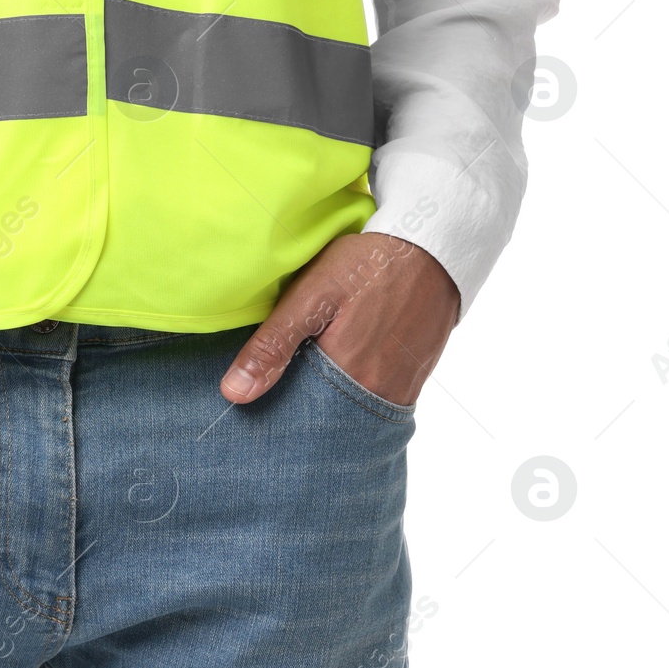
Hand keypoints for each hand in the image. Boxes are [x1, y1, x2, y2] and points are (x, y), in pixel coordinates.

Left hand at [220, 233, 460, 406]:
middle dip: (301, 415)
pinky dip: (353, 394)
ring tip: (303, 388)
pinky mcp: (414, 376)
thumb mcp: (312, 296)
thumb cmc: (369, 266)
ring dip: (328, 405)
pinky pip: (377, 400)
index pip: (301, 421)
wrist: (433, 246)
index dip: (276, 416)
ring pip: (352, 412)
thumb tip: (234, 393)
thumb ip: (274, 344)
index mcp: (348, 377)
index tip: (254, 413)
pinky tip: (337, 375)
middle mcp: (379, 394)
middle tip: (277, 402)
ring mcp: (401, 388)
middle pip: (328, 421)